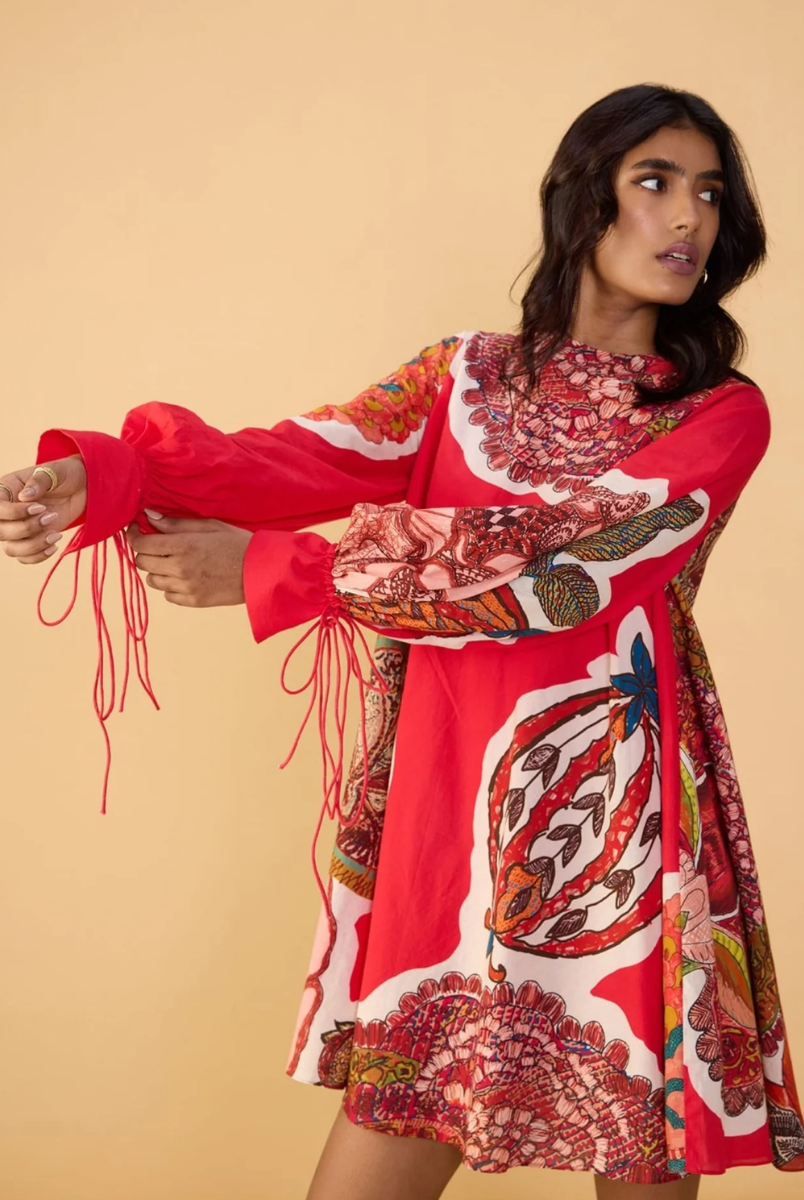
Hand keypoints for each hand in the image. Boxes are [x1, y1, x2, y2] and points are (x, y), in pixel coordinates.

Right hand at [0, 455, 86, 563]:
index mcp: (6, 490)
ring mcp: (19, 527)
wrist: (84, 486)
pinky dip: (39, 556)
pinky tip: (55, 544)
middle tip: (51, 516)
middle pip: (1, 531)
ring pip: (11, 548)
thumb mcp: (55, 470)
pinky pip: (25, 557)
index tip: (40, 507)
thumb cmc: (66, 474)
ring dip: (33, 545)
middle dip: (26, 529)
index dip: (14, 513)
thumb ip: (39, 481)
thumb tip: (24, 497)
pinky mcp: (33, 539)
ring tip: (56, 534)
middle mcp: (8, 511)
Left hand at [126, 513, 253, 606]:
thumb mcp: (208, 525)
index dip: (133, 535)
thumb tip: (149, 517)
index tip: (137, 529)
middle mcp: (180, 568)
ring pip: (152, 580)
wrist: (261, 571)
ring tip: (173, 561)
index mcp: (183, 545)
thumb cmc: (237, 543)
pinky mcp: (193, 601)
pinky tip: (184, 576)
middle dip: (144, 552)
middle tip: (156, 545)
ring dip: (157, 569)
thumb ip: (176, 523)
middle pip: (142, 562)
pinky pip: (168, 595)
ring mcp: (185, 587)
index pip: (141, 543)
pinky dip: (170, 586)